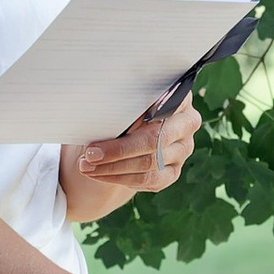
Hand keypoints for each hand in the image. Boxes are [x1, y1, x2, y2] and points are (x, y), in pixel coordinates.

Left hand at [61, 99, 198, 222]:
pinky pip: (148, 180)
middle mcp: (187, 122)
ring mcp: (183, 149)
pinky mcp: (174, 172)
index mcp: (178, 94)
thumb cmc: (119, 110)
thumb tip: (99, 109)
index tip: (106, 120)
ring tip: (86, 166)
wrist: (123, 134)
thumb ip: (119, 102)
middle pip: (154, 139)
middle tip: (90, 154)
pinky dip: (120, 178)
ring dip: (113, 167)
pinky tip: (99, 174)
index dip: (135, 115)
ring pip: (149, 162)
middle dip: (118, 149)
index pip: (161, 103)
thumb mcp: (119, 100)